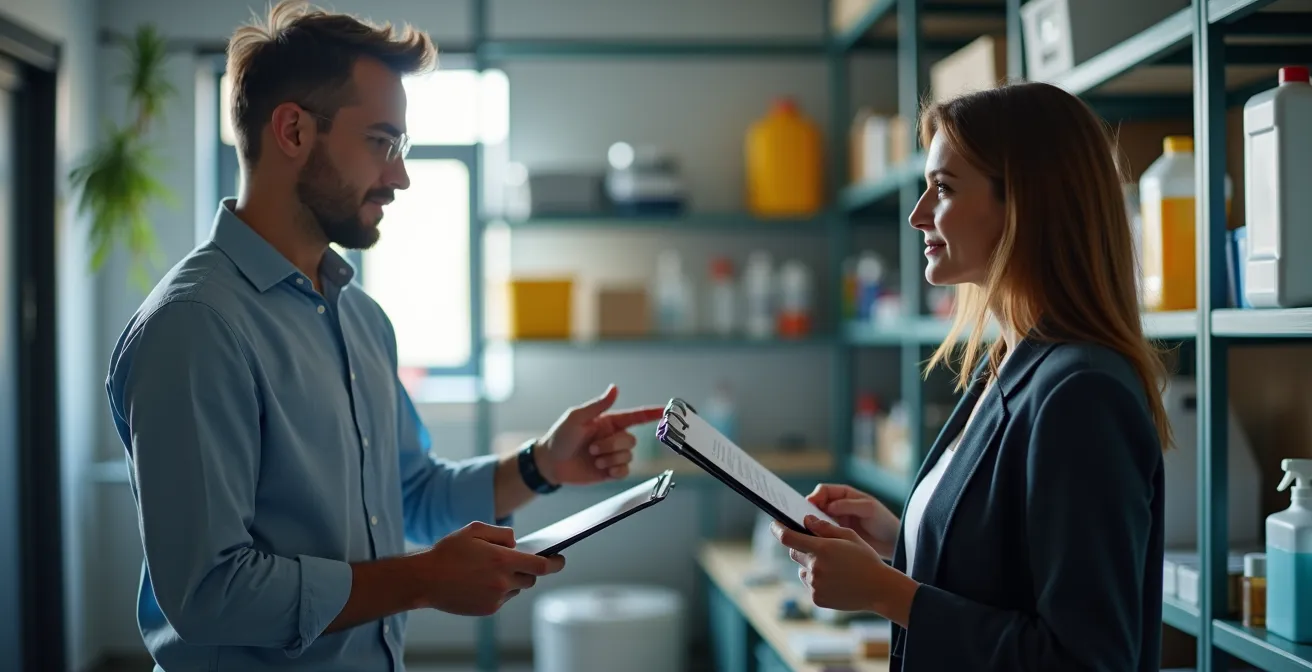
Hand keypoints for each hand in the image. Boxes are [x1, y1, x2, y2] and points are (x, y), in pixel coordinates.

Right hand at [415, 521, 564, 616]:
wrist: (424, 579)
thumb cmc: (449, 551)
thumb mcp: (475, 529)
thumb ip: (502, 533)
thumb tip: (517, 544)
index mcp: (502, 560)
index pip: (542, 565)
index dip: (555, 563)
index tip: (560, 559)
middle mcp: (502, 582)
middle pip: (531, 578)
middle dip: (528, 569)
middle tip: (520, 561)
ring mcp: (495, 598)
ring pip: (516, 588)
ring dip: (512, 579)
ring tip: (494, 569)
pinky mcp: (487, 609)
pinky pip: (503, 598)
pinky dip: (499, 590)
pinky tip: (482, 581)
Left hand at [533, 384, 663, 485]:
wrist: (550, 463)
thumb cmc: (561, 436)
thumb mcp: (576, 417)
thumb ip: (598, 405)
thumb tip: (615, 388)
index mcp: (609, 421)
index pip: (636, 416)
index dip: (652, 413)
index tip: (667, 411)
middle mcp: (614, 437)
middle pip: (630, 440)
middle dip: (612, 445)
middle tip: (591, 449)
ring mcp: (612, 455)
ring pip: (628, 456)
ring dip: (610, 458)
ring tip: (593, 459)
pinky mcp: (610, 471)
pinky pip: (625, 471)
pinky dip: (616, 470)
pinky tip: (604, 470)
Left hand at [772, 516, 918, 625]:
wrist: (879, 589)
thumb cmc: (865, 559)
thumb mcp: (849, 536)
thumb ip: (824, 528)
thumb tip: (805, 520)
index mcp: (822, 549)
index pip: (788, 538)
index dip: (778, 530)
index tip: (775, 525)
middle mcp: (815, 567)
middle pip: (794, 553)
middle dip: (800, 547)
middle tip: (818, 548)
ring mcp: (814, 585)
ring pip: (802, 570)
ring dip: (810, 565)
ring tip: (833, 567)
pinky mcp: (816, 598)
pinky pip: (809, 584)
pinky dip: (816, 580)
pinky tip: (834, 580)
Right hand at [806, 483, 900, 557]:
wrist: (893, 542)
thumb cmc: (884, 521)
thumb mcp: (868, 509)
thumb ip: (848, 505)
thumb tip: (828, 506)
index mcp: (845, 495)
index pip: (824, 491)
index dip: (815, 496)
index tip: (809, 505)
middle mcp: (838, 506)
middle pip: (817, 505)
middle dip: (808, 510)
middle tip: (802, 520)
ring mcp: (837, 520)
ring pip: (817, 519)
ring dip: (811, 524)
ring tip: (806, 531)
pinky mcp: (837, 535)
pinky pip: (823, 532)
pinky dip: (817, 535)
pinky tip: (815, 540)